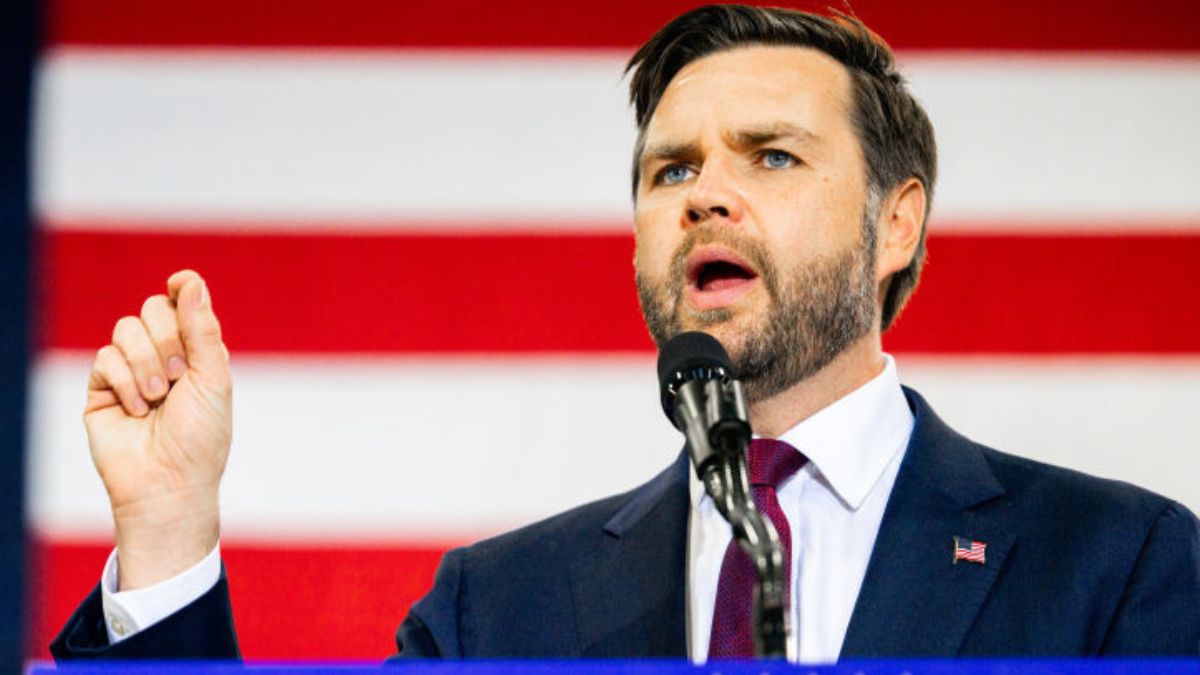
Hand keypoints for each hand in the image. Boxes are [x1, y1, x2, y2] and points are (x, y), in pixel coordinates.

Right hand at [85, 270, 231, 590]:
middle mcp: (165, 356)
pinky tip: (137, 409)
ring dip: (146, 363)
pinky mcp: (103, 387)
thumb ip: (202, 330)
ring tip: (158, 398)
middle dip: (168, 339)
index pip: (185, 303)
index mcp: (198, 352)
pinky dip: (124, 381)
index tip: (180, 283)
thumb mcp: (213, 379)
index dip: (183, 288)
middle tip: (177, 377)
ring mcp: (132, 370)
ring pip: (126, 328)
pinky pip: (105, 357)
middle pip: (154, 308)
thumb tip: (190, 282)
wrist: (168, 483)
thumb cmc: (200, 437)